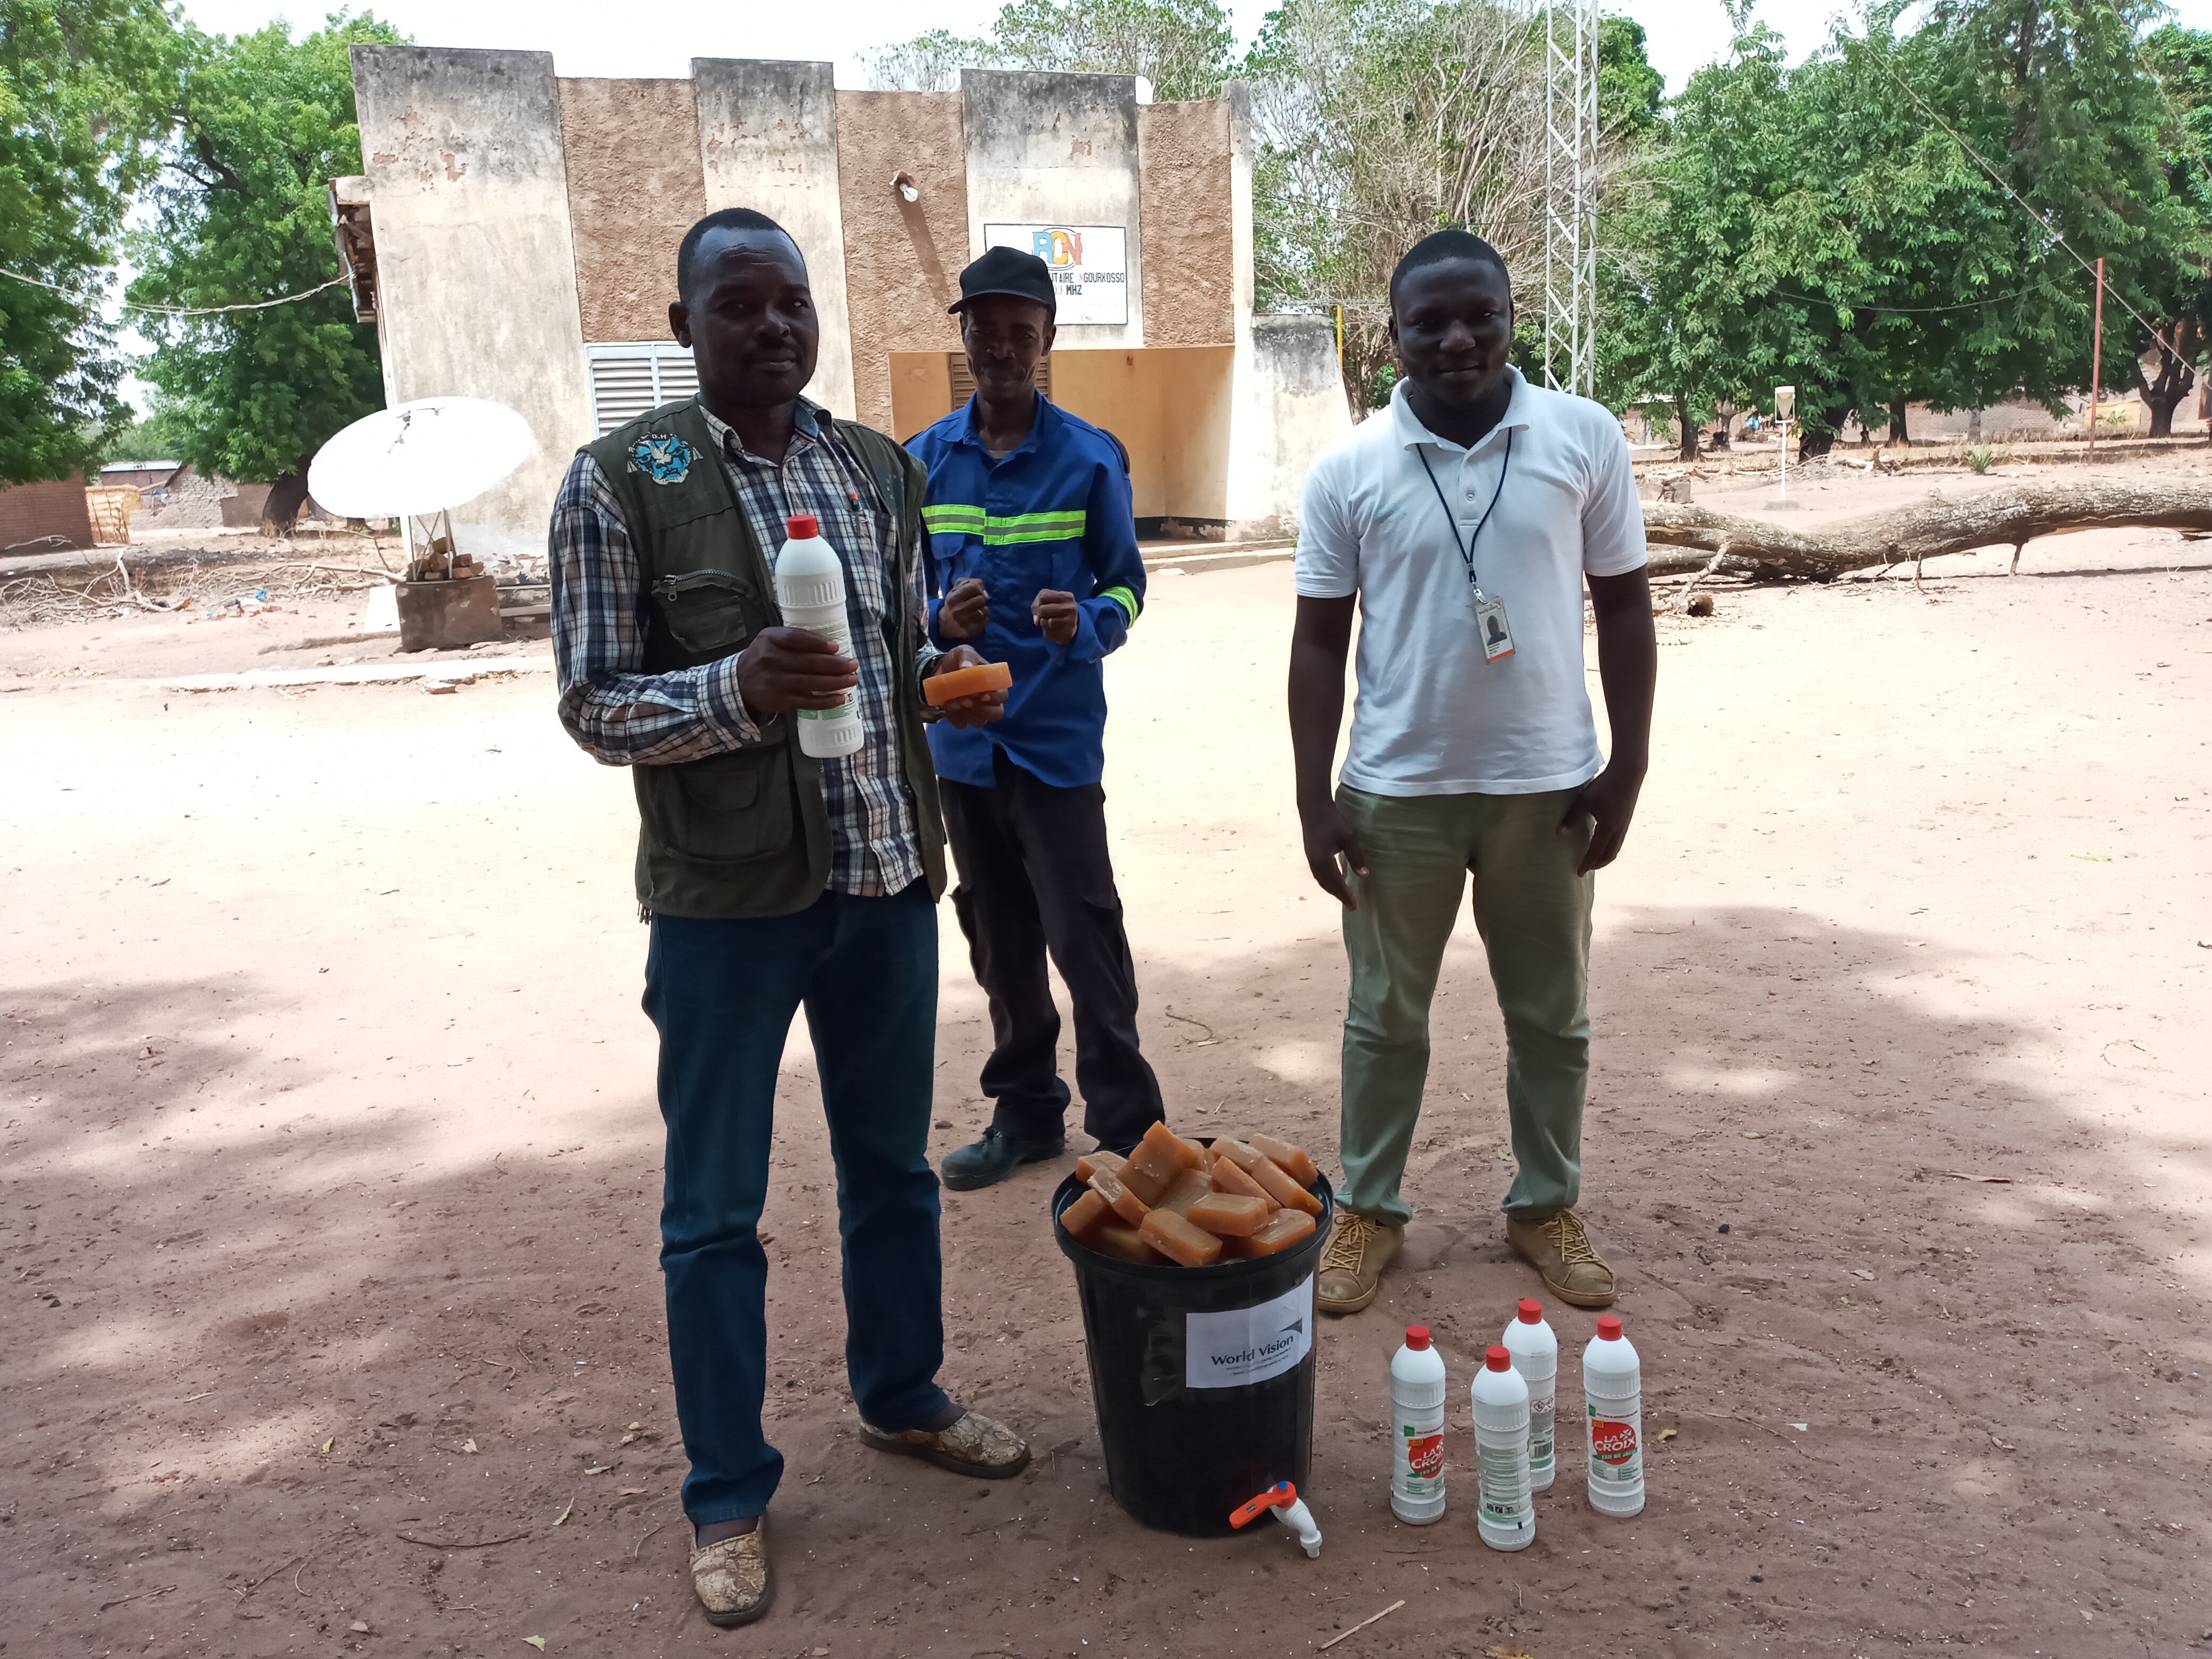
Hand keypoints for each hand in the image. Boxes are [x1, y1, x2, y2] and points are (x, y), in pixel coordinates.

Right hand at [734, 627, 856, 718]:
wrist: (740, 683)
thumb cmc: (763, 657)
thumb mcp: (770, 639)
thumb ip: (793, 638)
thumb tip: (830, 646)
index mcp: (770, 639)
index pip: (796, 638)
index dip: (818, 643)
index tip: (836, 646)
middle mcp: (772, 660)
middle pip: (809, 662)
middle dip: (836, 664)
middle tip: (853, 664)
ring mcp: (776, 682)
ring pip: (811, 683)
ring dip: (836, 682)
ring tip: (852, 680)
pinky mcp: (780, 700)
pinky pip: (807, 702)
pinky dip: (826, 701)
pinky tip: (840, 698)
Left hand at [930, 644, 1005, 728]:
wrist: (940, 671)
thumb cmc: (959, 661)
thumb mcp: (963, 653)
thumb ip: (967, 657)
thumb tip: (966, 667)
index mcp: (994, 685)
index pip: (1002, 695)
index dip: (995, 697)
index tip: (981, 694)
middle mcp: (990, 701)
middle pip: (996, 714)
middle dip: (981, 709)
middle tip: (964, 699)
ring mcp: (977, 712)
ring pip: (980, 722)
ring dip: (966, 714)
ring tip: (952, 701)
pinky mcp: (963, 718)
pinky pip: (962, 724)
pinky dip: (955, 717)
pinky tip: (948, 706)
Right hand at [939, 577, 988, 639]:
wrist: (947, 624)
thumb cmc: (956, 602)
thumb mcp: (959, 587)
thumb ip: (974, 583)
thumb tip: (986, 595)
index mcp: (953, 598)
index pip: (973, 587)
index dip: (975, 589)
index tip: (971, 594)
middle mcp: (957, 610)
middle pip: (981, 599)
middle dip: (979, 600)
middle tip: (973, 604)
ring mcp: (964, 622)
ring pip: (985, 610)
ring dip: (983, 610)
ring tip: (975, 611)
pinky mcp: (970, 631)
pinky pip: (986, 621)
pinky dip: (983, 619)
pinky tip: (976, 619)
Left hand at [1031, 588, 1077, 644]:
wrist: (1071, 621)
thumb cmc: (1055, 607)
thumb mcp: (1046, 600)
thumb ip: (1036, 606)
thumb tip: (1037, 622)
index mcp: (1067, 596)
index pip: (1042, 597)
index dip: (1040, 602)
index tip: (1046, 604)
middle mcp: (1070, 608)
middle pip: (1042, 609)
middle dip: (1041, 613)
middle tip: (1047, 615)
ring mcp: (1070, 622)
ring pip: (1044, 622)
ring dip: (1043, 623)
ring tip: (1049, 621)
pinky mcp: (1068, 634)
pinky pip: (1047, 634)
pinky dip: (1047, 632)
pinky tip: (1053, 629)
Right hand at [1299, 798, 1367, 908]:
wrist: (1313, 808)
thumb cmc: (1332, 820)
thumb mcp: (1348, 838)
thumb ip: (1356, 857)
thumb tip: (1364, 875)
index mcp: (1323, 861)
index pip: (1336, 883)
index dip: (1345, 896)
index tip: (1354, 906)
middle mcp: (1314, 863)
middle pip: (1327, 885)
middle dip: (1339, 896)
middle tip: (1351, 905)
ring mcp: (1310, 860)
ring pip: (1321, 881)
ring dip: (1332, 890)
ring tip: (1343, 896)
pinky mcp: (1310, 855)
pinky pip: (1318, 874)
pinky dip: (1327, 882)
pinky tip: (1333, 881)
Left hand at [1560, 762, 1644, 874]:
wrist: (1628, 774)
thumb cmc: (1605, 786)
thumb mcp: (1586, 801)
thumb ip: (1573, 817)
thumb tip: (1560, 832)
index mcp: (1608, 828)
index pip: (1596, 852)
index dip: (1587, 863)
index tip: (1579, 873)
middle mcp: (1619, 830)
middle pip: (1609, 855)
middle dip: (1598, 864)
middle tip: (1586, 868)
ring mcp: (1625, 825)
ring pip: (1616, 848)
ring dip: (1605, 856)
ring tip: (1594, 859)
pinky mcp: (1626, 819)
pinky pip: (1618, 840)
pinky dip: (1610, 847)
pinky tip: (1602, 841)